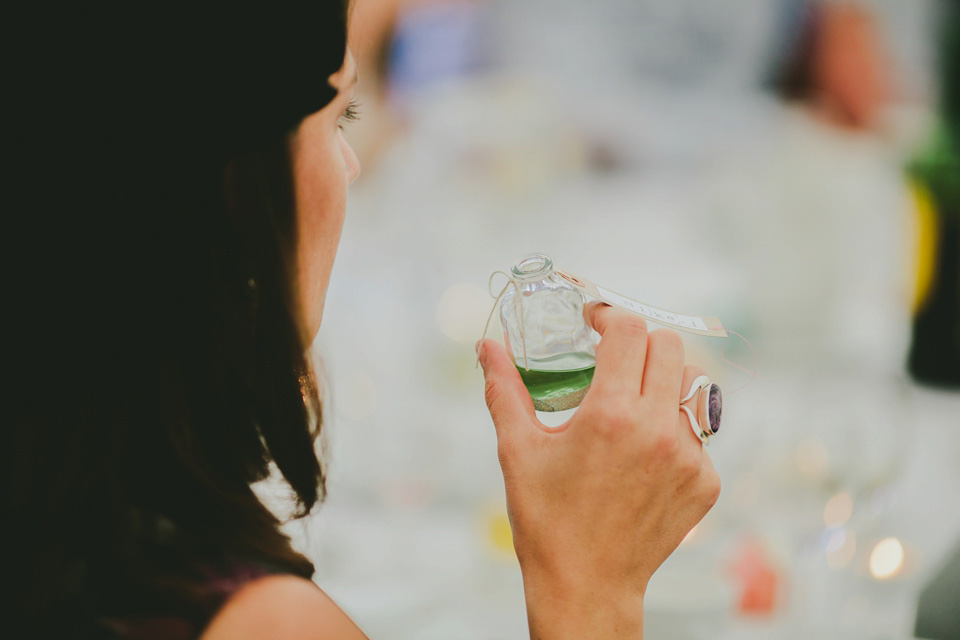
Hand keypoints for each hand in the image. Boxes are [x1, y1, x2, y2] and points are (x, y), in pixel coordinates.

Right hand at [478, 303, 720, 638]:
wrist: (586, 585)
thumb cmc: (546, 519)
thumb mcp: (517, 450)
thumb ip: (505, 389)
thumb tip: (487, 347)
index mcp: (609, 415)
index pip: (628, 331)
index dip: (609, 316)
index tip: (594, 322)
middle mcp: (657, 430)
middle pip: (670, 346)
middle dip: (639, 343)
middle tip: (613, 360)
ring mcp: (688, 457)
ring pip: (691, 386)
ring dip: (661, 383)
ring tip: (629, 408)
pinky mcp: (705, 482)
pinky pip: (698, 431)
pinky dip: (672, 429)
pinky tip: (641, 454)